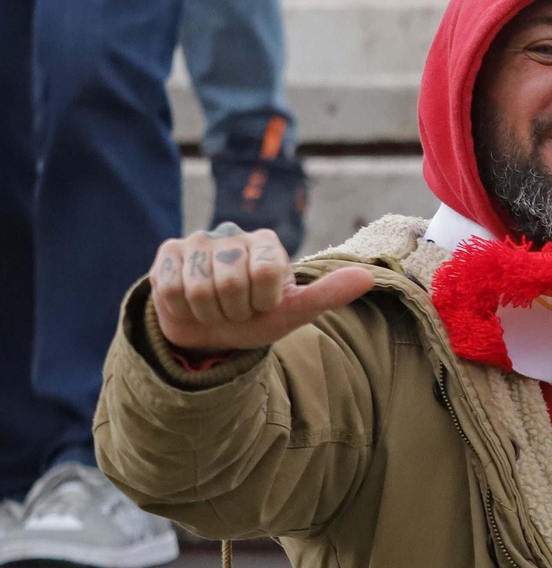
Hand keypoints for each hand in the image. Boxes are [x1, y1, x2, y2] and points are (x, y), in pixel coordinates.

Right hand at [151, 222, 375, 351]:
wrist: (212, 332)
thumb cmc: (258, 318)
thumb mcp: (295, 312)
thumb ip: (328, 293)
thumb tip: (368, 277)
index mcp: (267, 243)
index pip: (266, 272)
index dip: (263, 302)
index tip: (264, 305)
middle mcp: (232, 235)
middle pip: (229, 284)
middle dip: (235, 310)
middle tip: (237, 310)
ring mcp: (197, 241)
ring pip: (199, 289)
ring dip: (209, 313)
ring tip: (217, 308)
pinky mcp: (167, 253)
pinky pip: (171, 289)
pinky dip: (183, 309)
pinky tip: (191, 304)